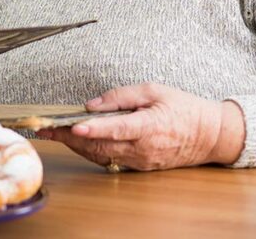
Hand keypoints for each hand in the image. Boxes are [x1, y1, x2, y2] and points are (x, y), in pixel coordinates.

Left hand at [37, 82, 245, 170]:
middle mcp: (143, 147)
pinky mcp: (140, 166)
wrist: (211, 135)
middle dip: (70, 137)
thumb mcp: (154, 90)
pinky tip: (75, 141)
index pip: (117, 129)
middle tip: (45, 127)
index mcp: (149, 126)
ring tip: (52, 133)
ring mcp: (141, 160)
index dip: (94, 129)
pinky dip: (91, 150)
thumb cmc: (184, 108)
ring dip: (75, 145)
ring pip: (102, 154)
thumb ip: (122, 96)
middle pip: (101, 145)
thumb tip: (92, 104)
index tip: (74, 127)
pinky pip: (110, 159)